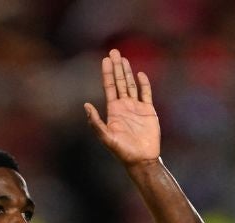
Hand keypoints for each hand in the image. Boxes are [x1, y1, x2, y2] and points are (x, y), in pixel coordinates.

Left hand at [84, 49, 159, 164]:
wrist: (141, 159)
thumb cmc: (122, 151)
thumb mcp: (106, 137)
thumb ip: (96, 122)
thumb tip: (86, 105)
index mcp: (113, 110)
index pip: (110, 86)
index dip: (107, 73)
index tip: (105, 59)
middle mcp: (124, 106)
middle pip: (120, 82)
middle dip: (117, 67)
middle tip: (114, 51)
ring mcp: (136, 108)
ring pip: (131, 85)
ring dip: (128, 72)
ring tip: (124, 59)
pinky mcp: (148, 111)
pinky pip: (146, 94)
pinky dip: (144, 84)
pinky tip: (140, 74)